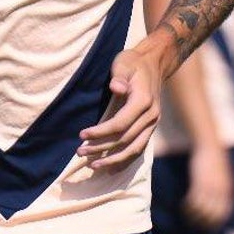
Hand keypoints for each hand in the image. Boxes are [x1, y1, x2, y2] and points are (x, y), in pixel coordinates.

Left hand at [76, 47, 161, 170]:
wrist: (154, 64)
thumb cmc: (133, 63)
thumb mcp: (124, 63)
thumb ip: (120, 75)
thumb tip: (116, 87)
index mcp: (143, 101)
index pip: (120, 124)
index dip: (100, 132)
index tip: (82, 135)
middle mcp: (151, 116)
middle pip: (125, 140)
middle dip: (101, 148)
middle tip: (80, 152)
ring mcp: (152, 124)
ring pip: (133, 149)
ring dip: (113, 160)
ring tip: (92, 166)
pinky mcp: (150, 128)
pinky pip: (139, 149)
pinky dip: (125, 161)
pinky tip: (111, 170)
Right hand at [183, 145, 233, 229]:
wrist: (210, 146)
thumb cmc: (214, 162)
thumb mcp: (222, 178)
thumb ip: (221, 190)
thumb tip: (216, 202)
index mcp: (227, 192)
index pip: (223, 215)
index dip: (215, 223)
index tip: (206, 228)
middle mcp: (220, 192)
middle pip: (212, 215)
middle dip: (203, 223)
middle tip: (193, 224)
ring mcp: (210, 188)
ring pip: (201, 210)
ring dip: (193, 216)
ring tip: (186, 215)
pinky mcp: (199, 183)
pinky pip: (193, 201)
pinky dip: (188, 207)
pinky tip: (183, 206)